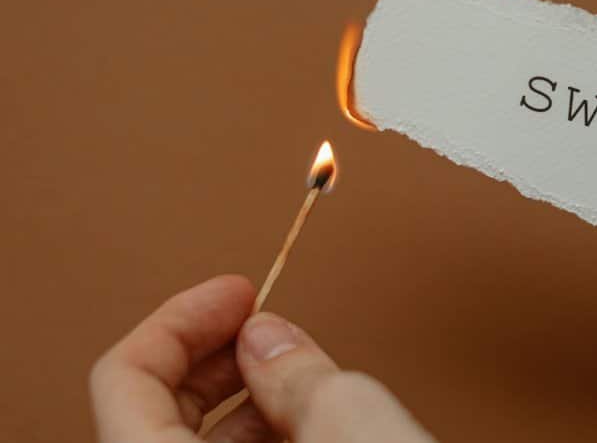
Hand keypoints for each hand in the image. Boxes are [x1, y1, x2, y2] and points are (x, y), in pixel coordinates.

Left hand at [90, 275, 435, 441]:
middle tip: (257, 321)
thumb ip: (294, 365)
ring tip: (297, 375)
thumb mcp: (352, 417)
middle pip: (148, 417)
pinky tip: (307, 425)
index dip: (178, 321)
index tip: (232, 292)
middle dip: (210, 359)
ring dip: (241, 403)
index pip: (123, 382)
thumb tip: (270, 341)